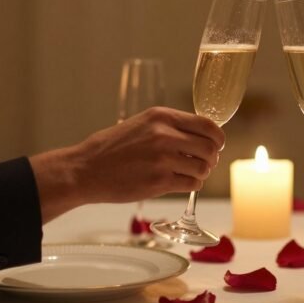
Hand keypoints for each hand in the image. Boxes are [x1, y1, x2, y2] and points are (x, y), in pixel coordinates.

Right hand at [31, 106, 224, 221]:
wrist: (85, 169)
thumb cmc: (113, 148)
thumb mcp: (142, 124)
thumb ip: (170, 126)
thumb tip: (201, 136)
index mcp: (162, 117)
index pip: (208, 125)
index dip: (217, 138)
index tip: (215, 145)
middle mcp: (165, 135)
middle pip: (210, 148)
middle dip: (211, 158)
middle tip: (203, 163)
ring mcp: (163, 159)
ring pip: (203, 168)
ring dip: (201, 173)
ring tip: (188, 173)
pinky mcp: (159, 182)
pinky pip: (191, 184)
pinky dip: (191, 185)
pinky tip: (179, 182)